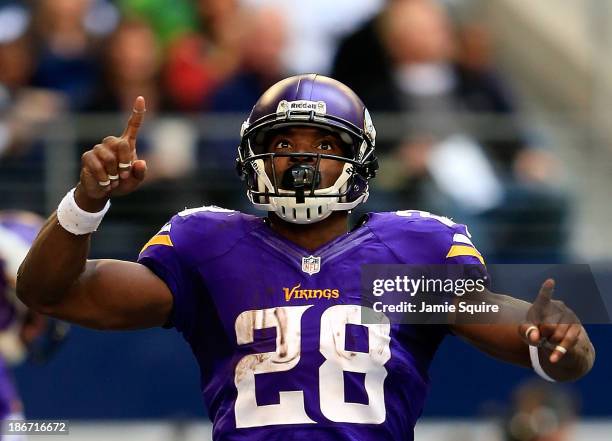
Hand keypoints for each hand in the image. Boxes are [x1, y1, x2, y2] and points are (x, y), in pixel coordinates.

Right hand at [76, 96, 147, 210]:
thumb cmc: (121, 183)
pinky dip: (104, 179)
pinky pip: (98, 166)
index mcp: (127, 144)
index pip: (133, 125)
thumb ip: (140, 173)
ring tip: (113, 180)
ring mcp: (98, 149)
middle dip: (125, 163)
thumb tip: (140, 162)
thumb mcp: (135, 181)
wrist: (103, 191)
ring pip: (110, 158)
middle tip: (123, 176)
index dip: (137, 112)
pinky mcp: (88, 157)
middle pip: (122, 145)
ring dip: (114, 173)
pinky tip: (105, 183)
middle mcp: (112, 143)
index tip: (140, 98)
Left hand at [519, 279, 581, 363]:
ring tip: (549, 339)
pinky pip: (566, 343)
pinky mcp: (577, 329)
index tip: (550, 281)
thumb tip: (535, 336)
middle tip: (542, 334)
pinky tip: (553, 359)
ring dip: (550, 342)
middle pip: (547, 326)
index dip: (546, 290)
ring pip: (557, 335)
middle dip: (542, 335)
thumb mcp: (525, 332)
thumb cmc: (535, 331)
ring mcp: (570, 317)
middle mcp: (558, 307)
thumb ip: (526, 332)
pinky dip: (558, 352)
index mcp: (542, 305)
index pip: (543, 297)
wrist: (553, 341)